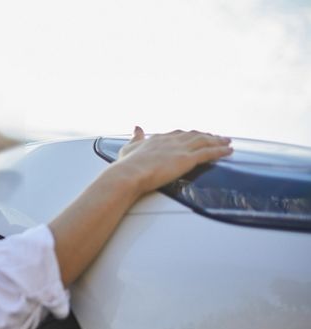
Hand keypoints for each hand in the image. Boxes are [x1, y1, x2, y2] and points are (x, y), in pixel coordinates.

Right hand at [115, 126, 232, 194]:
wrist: (130, 173)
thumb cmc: (127, 165)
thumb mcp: (129, 147)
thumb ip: (135, 137)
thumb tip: (136, 127)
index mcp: (159, 138)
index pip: (178, 134)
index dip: (189, 134)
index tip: (195, 135)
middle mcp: (172, 140)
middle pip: (194, 135)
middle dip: (206, 136)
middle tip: (216, 137)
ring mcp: (180, 149)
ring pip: (204, 142)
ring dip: (217, 141)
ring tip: (227, 142)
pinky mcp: (187, 159)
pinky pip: (208, 153)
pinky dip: (220, 151)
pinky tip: (229, 150)